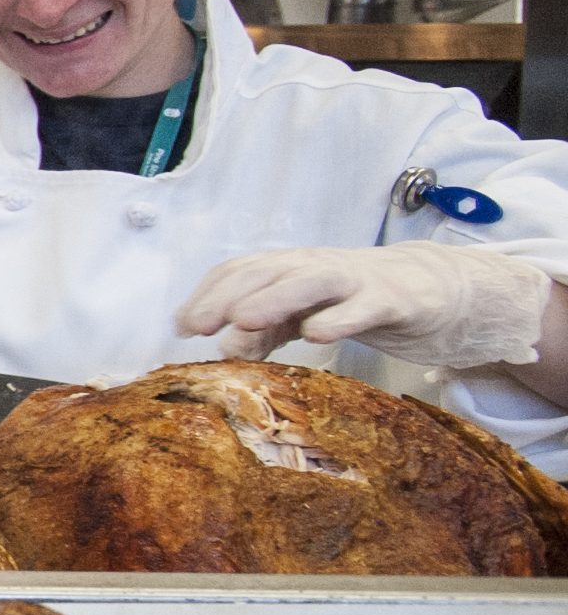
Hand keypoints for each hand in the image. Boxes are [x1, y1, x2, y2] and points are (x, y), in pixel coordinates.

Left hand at [177, 243, 555, 370]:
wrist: (433, 290)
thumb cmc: (353, 302)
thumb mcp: (301, 317)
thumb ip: (263, 330)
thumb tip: (223, 346)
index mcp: (289, 269)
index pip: (240, 272)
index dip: (208, 295)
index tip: (181, 326)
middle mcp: (316, 267)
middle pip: (266, 272)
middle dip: (228, 296)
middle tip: (198, 326)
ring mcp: (355, 280)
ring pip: (311, 281)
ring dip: (275, 298)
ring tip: (245, 320)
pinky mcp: (392, 299)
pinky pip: (364, 306)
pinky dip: (340, 318)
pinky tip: (318, 336)